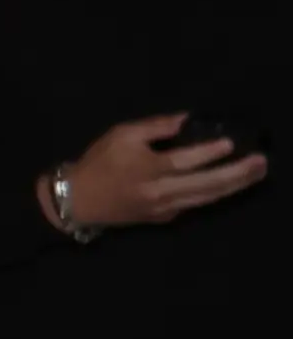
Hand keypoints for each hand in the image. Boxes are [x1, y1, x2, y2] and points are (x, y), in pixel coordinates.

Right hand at [62, 115, 266, 230]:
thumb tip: (186, 120)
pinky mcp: (164, 218)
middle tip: (261, 162)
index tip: (232, 143)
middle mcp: (161, 191)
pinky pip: (195, 205)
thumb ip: (155, 126)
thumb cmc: (98, 164)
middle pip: (208, 183)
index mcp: (149, 168)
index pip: (188, 160)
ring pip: (207, 198)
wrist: (77, 200)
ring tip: (256, 174)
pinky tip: (229, 186)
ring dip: (235, 186)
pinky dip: (215, 195)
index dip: (212, 151)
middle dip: (238, 173)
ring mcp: (165, 208)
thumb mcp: (121, 135)